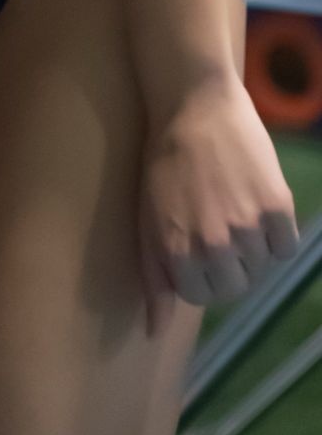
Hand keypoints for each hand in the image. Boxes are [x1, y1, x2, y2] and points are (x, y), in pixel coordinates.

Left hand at [140, 74, 299, 328]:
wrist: (193, 103)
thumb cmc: (163, 160)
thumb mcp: (146, 219)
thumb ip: (154, 277)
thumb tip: (154, 331)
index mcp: (178, 251)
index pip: (201, 297)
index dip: (200, 275)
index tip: (198, 250)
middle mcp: (215, 245)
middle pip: (236, 288)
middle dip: (228, 267)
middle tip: (220, 230)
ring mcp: (249, 226)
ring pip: (263, 269)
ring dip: (253, 249)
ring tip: (236, 211)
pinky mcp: (277, 206)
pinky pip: (287, 247)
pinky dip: (278, 234)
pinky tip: (259, 205)